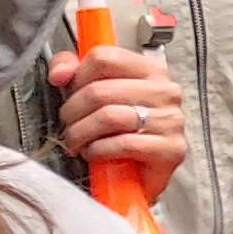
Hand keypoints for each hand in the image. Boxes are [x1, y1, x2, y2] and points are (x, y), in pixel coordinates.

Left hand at [52, 45, 187, 194]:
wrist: (140, 176)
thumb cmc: (119, 133)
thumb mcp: (94, 94)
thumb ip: (72, 72)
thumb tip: (60, 73)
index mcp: (151, 69)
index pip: (104, 57)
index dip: (78, 78)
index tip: (71, 95)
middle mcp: (166, 90)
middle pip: (100, 90)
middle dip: (73, 112)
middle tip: (68, 126)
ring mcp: (172, 119)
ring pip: (109, 116)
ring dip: (82, 133)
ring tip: (76, 142)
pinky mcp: (172, 149)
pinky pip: (124, 143)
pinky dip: (100, 150)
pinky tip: (94, 153)